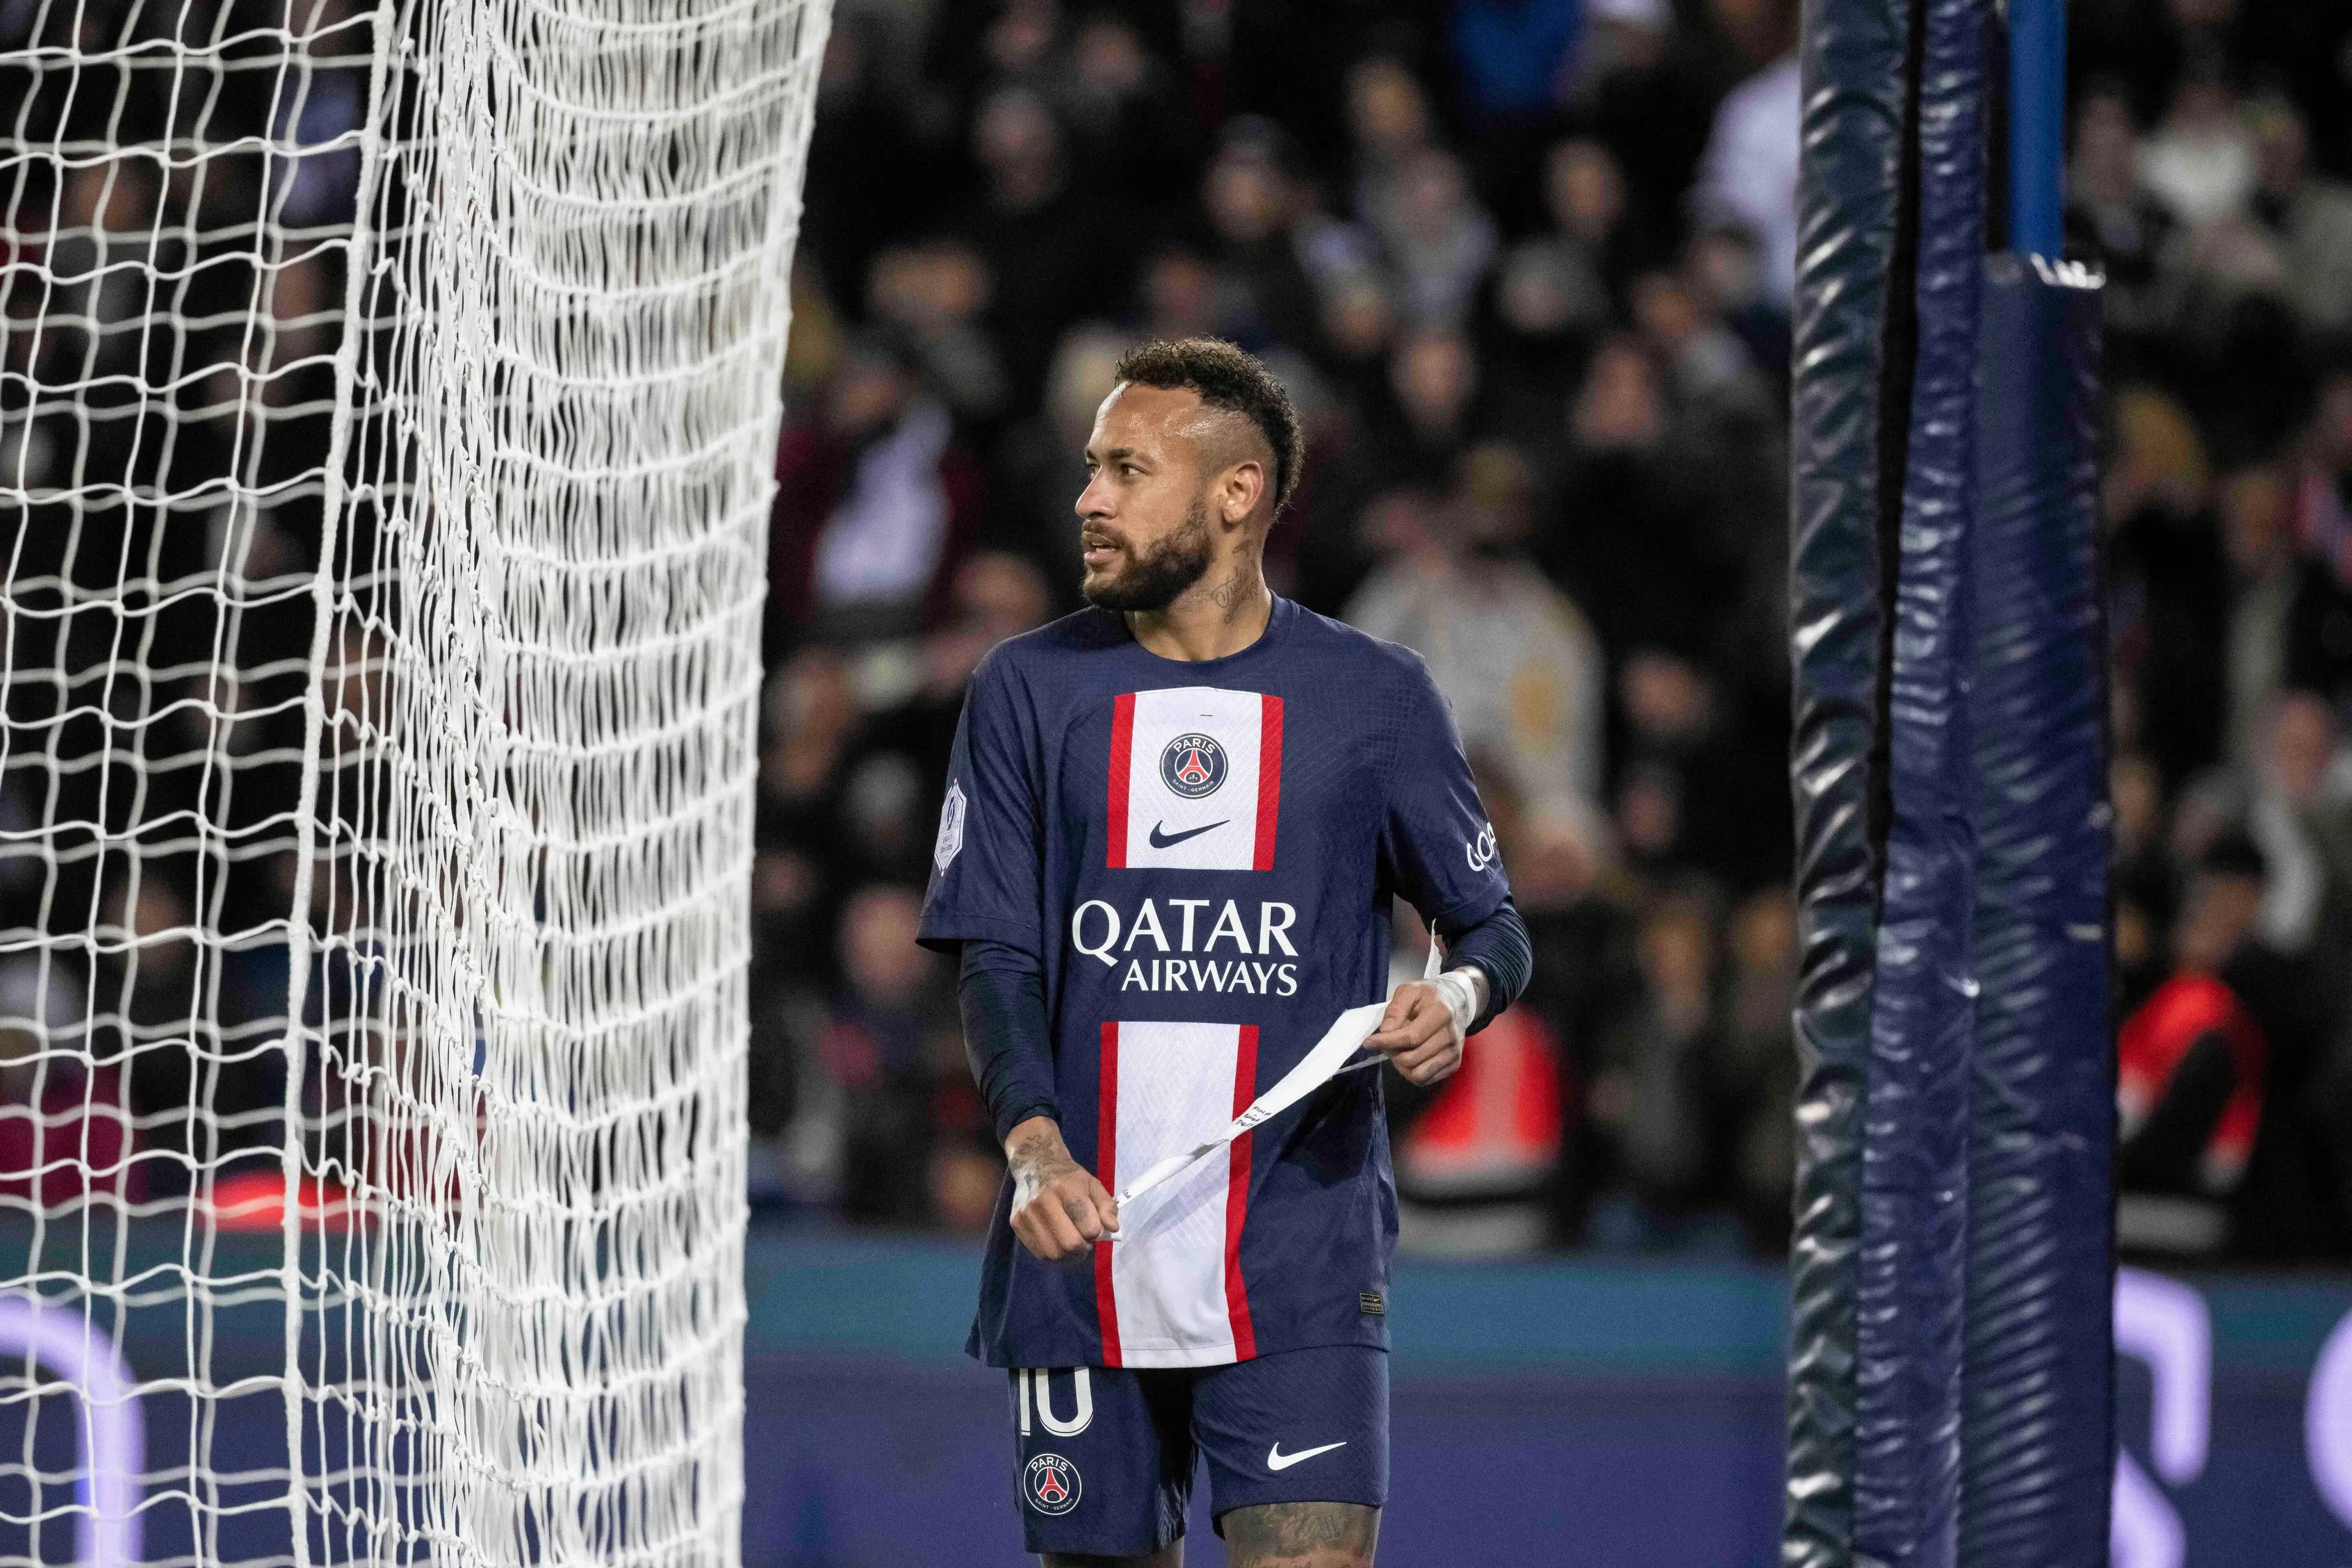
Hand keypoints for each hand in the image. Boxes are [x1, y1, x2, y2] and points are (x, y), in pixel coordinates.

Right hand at [1005, 1117, 1118, 1263]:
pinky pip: (1039, 1253)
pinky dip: (1052, 1254)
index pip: (1089, 1228)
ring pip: (1053, 1254)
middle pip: (1070, 1245)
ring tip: (1072, 1244)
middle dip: (1083, 1249)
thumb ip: (1107, 1207)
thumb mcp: (1093, 1184)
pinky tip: (1057, 1241)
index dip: (1096, 1233)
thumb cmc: (1069, 1177)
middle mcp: (1044, 1201)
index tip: (1095, 1229)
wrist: (1035, 1164)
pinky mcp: (1016, 1223)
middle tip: (1085, 1242)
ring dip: (1068, 1256)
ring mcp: (1026, 1213)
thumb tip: (1112, 1229)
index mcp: (1067, 1189)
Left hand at [1365, 971, 1483, 1085]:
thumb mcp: (1409, 991)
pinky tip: (1409, 1057)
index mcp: (1441, 1014)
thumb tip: (1385, 1031)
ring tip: (1398, 1051)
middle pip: (1412, 1058)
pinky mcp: (1454, 1064)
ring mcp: (1454, 1052)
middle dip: (1392, 1054)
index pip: (1411, 1037)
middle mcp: (1450, 1036)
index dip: (1387, 1042)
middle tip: (1386, 1044)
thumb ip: (1396, 1009)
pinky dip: (1412, 1072)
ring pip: (1418, 1074)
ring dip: (1401, 1066)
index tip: (1369, 1042)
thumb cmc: (1430, 996)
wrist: (1458, 1002)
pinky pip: (1426, 1079)